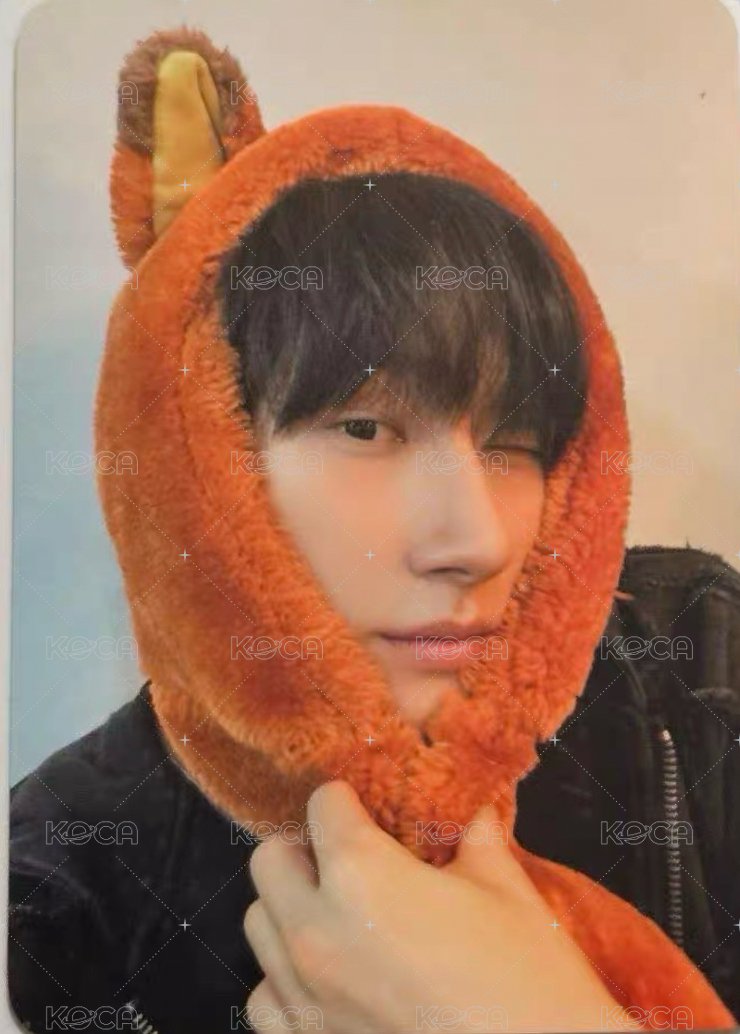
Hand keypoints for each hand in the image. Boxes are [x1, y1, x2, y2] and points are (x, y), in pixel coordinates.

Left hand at [243, 780, 640, 1032]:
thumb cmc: (529, 984)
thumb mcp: (507, 892)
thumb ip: (477, 841)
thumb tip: (474, 815)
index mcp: (362, 875)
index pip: (322, 807)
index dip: (346, 801)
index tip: (363, 810)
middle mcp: (316, 932)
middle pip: (269, 861)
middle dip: (304, 850)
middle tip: (346, 859)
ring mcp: (304, 996)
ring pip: (259, 926)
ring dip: (292, 911)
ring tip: (339, 917)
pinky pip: (265, 998)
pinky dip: (287, 980)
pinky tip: (333, 979)